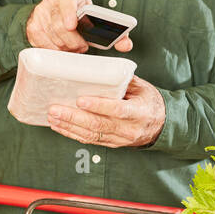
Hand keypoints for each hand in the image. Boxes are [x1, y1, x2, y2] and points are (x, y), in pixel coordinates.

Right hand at [26, 0, 132, 52]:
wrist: (57, 12)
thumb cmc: (81, 16)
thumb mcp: (96, 18)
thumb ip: (114, 33)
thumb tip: (126, 45)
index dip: (69, 12)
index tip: (72, 26)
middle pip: (60, 25)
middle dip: (73, 41)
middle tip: (81, 47)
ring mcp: (41, 12)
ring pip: (52, 36)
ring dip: (65, 47)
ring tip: (73, 47)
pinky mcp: (33, 25)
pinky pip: (41, 42)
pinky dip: (53, 49)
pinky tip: (61, 48)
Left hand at [47, 77, 164, 147]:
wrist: (162, 125)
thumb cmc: (149, 101)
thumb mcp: (141, 87)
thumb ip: (121, 80)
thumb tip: (98, 69)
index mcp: (139, 112)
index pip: (117, 110)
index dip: (98, 106)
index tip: (80, 100)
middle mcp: (129, 129)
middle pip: (98, 125)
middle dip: (74, 118)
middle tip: (55, 110)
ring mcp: (120, 139)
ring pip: (91, 135)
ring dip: (69, 126)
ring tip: (52, 117)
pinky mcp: (112, 144)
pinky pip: (90, 141)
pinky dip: (72, 134)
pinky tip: (59, 126)